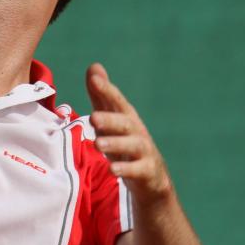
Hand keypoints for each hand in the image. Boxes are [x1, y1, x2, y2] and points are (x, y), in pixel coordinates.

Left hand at [86, 63, 171, 205]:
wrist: (151, 177)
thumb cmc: (125, 141)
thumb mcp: (112, 118)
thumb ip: (101, 95)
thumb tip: (93, 66)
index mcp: (126, 116)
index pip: (116, 100)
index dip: (107, 89)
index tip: (94, 79)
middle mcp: (136, 130)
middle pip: (125, 122)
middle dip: (110, 119)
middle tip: (93, 119)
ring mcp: (144, 151)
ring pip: (132, 145)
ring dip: (115, 143)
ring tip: (97, 144)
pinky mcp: (147, 170)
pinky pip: (137, 170)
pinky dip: (125, 169)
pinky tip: (112, 169)